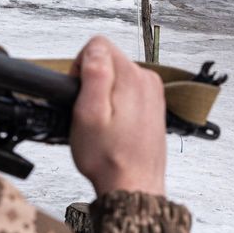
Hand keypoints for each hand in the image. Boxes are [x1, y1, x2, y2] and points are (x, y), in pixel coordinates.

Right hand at [69, 36, 166, 195]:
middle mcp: (147, 81)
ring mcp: (153, 94)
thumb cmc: (109, 158)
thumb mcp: (89, 114)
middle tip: (90, 114)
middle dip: (92, 83)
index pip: (97, 46)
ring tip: (102, 125)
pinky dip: (116, 106)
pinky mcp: (153, 107)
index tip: (80, 94)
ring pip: (116, 78)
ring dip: (104, 96)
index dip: (80, 68)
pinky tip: (114, 129)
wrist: (133, 186)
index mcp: (132, 77)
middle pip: (108, 61)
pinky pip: (127, 93)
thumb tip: (95, 48)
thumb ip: (94, 74)